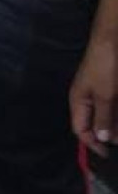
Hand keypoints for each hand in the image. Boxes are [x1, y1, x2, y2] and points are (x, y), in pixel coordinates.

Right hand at [70, 32, 117, 156]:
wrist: (113, 39)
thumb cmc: (104, 66)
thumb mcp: (104, 95)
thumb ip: (103, 118)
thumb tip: (102, 139)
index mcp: (79, 102)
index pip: (81, 130)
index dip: (93, 143)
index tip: (108, 154)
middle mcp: (88, 99)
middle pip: (95, 124)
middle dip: (108, 134)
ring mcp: (101, 92)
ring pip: (107, 115)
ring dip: (116, 124)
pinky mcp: (111, 87)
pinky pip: (113, 106)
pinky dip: (117, 113)